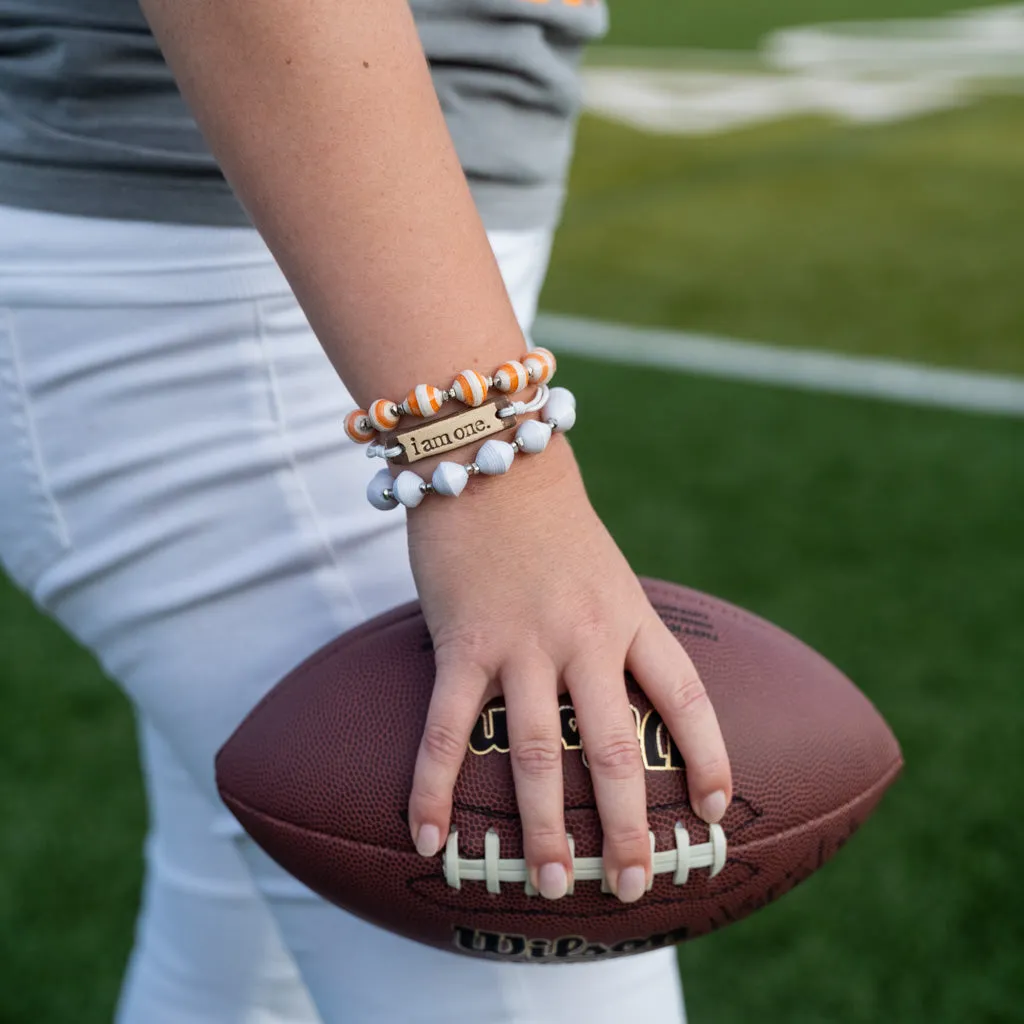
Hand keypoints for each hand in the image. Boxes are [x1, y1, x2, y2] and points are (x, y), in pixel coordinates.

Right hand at [405, 437, 731, 901]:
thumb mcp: (605, 567)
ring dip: (542, 828)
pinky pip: (447, 728)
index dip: (707, 756)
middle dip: (628, 825)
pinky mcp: (462, 643)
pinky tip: (429, 836)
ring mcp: (523, 643)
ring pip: (539, 754)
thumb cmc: (547, 515)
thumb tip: (622, 682)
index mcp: (630, 616)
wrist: (490, 454)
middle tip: (632, 883)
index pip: (685, 697)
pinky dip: (434, 786)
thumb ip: (614, 625)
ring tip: (546, 885)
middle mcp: (586, 638)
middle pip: (617, 749)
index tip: (715, 808)